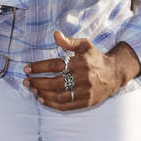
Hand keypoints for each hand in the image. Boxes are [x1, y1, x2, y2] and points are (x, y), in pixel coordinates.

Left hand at [23, 30, 138, 109]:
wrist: (114, 74)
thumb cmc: (96, 58)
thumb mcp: (85, 45)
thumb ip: (69, 41)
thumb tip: (55, 34)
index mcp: (80, 63)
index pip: (54, 65)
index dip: (38, 67)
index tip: (26, 69)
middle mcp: (82, 78)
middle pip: (54, 82)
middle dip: (37, 82)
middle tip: (26, 81)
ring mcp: (85, 92)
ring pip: (59, 96)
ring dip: (43, 94)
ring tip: (33, 90)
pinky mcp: (86, 102)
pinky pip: (66, 106)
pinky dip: (52, 104)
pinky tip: (42, 100)